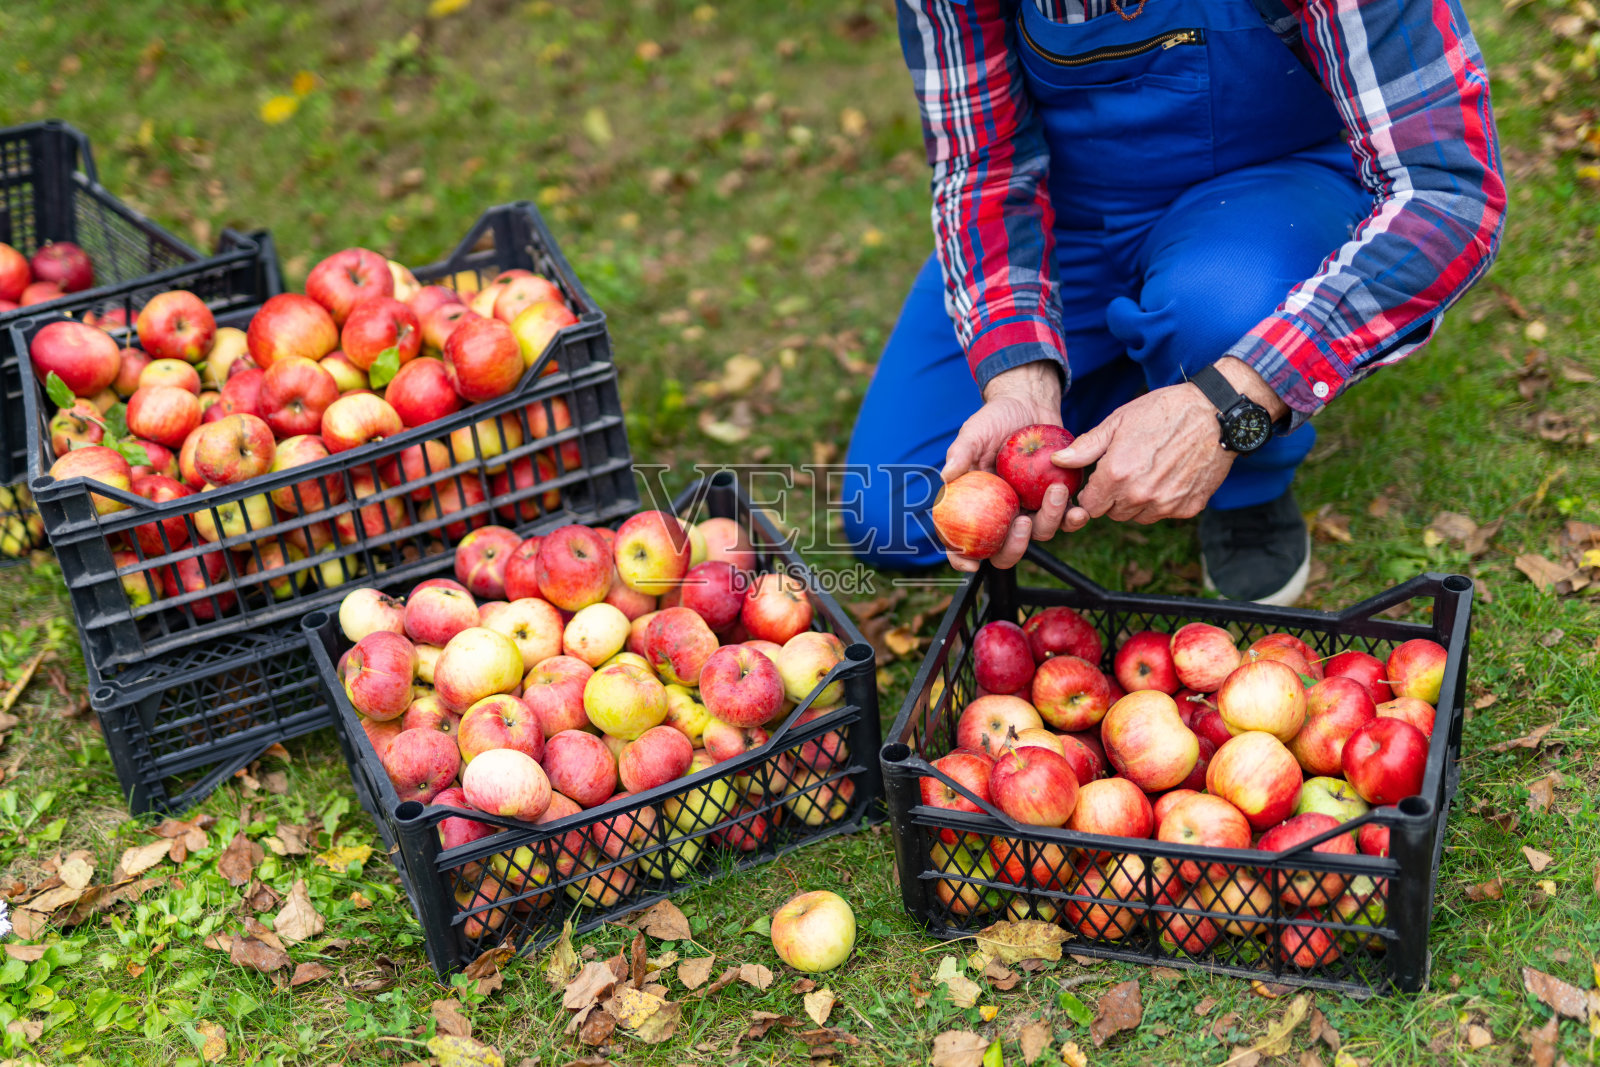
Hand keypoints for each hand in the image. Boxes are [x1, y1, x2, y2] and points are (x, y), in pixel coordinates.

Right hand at [940, 362, 1066, 571]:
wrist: (1028, 403)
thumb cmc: (995, 419)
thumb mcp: (973, 432)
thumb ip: (960, 453)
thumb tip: (946, 477)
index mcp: (974, 505)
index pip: (961, 541)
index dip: (962, 558)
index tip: (972, 563)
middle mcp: (1001, 514)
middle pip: (1004, 550)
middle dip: (1015, 547)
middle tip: (1022, 523)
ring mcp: (1028, 508)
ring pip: (1039, 534)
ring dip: (1049, 521)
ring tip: (1056, 491)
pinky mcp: (1054, 500)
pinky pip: (1065, 519)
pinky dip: (1072, 518)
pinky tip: (1077, 507)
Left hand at [1050, 358, 1287, 529]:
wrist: (1215, 413)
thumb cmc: (1164, 411)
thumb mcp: (1118, 421)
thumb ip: (1086, 447)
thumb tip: (1058, 461)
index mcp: (1117, 475)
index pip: (1089, 506)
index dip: (1092, 493)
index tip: (1100, 480)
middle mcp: (1140, 496)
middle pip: (1113, 513)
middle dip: (1113, 498)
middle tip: (1126, 471)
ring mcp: (1166, 504)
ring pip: (1138, 516)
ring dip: (1137, 502)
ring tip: (1149, 471)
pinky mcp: (1188, 507)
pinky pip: (1165, 513)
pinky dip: (1164, 500)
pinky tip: (1171, 475)